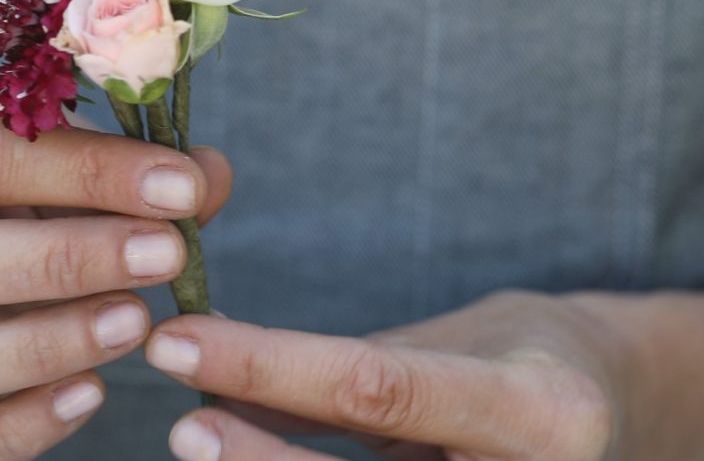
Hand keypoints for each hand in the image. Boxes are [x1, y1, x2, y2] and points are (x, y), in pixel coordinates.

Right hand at [0, 98, 231, 458]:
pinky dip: (19, 425)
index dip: (87, 172)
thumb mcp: (40, 154)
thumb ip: (118, 165)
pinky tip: (91, 392)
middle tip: (163, 254)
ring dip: (40, 346)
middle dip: (61, 261)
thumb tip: (206, 177)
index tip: (178, 183)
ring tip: (134, 323)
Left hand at [147, 291, 631, 460]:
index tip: (179, 340)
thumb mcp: (448, 346)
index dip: (264, 364)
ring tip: (207, 439)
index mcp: (534, 410)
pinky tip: (253, 458)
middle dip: (250, 457)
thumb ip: (345, 370)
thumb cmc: (524, 360)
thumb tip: (216, 364)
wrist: (609, 414)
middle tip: (181, 424)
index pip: (372, 387)